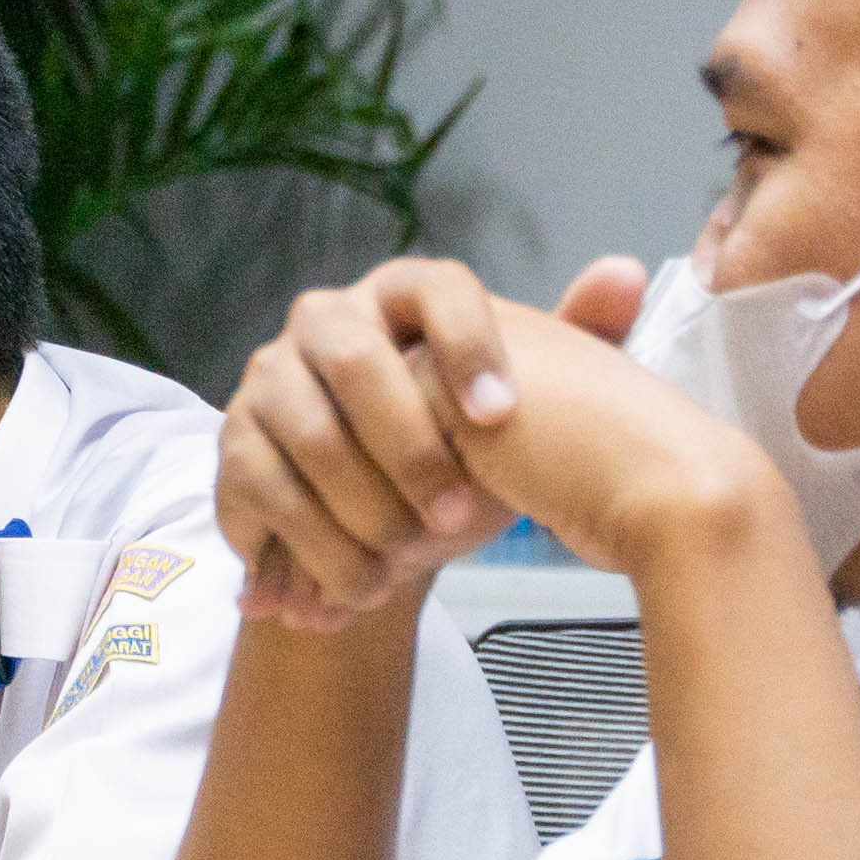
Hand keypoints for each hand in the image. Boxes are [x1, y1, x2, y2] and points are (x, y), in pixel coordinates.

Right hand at [220, 252, 772, 624]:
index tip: (500, 417)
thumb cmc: (462, 455)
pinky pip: (264, 495)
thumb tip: (629, 271)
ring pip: (308, 438)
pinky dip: (313, 549)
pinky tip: (354, 587)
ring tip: (408, 567)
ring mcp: (267, 381)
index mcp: (398, 294)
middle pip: (356, 362)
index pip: (433, 289)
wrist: (385, 534)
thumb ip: (576, 340)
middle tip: (457, 519)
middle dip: (409, 448)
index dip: (466, 346)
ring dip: (362, 513)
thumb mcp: (523, 405)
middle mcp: (322, 321)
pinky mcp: (229, 449)